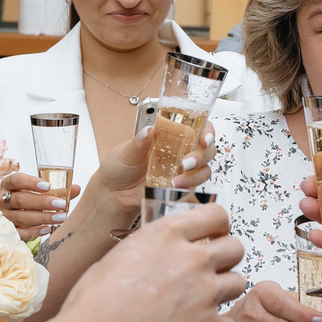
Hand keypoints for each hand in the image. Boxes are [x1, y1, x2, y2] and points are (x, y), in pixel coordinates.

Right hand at [0, 168, 79, 239]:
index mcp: (8, 185)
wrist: (18, 221)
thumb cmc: (30, 202)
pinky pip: (18, 232)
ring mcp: (2, 217)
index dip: (31, 183)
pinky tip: (47, 229)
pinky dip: (33, 231)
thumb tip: (76, 188)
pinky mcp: (6, 232)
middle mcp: (1, 200)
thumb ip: (57, 191)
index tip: (47, 186)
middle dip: (42, 202)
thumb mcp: (41, 194)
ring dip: (41, 217)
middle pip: (19, 200)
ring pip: (19, 217)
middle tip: (60, 204)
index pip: (16, 180)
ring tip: (59, 217)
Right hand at [47, 205, 247, 321]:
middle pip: (235, 247)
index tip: (214, 233)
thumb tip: (162, 249)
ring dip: (224, 290)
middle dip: (226, 257)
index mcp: (166, 235)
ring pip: (239, 282)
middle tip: (212, 267)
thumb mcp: (119, 256)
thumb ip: (151, 247)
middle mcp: (191, 260)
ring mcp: (204, 293)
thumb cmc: (94, 306)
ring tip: (204, 300)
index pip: (215, 214)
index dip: (217, 225)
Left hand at [90, 124, 215, 229]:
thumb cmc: (119, 168)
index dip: (207, 131)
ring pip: (204, 170)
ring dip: (195, 176)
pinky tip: (175, 189)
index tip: (204, 138)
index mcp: (170, 135)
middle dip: (201, 156)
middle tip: (186, 163)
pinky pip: (194, 188)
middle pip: (207, 149)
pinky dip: (188, 189)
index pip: (198, 127)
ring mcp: (182, 171)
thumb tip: (148, 131)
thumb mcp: (125, 152)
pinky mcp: (180, 187)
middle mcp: (180, 151)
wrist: (113, 194)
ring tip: (176, 182)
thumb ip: (138, 142)